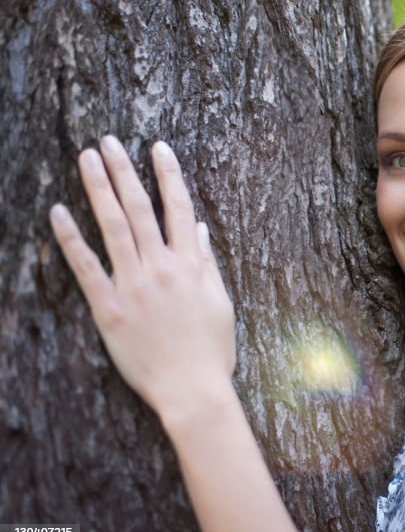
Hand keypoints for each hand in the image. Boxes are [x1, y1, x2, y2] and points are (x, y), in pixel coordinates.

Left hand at [50, 136, 236, 419]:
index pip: (179, 207)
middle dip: (124, 171)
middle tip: (109, 142)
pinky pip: (87, 267)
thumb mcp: (220, 302)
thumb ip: (207, 262)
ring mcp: (135, 286)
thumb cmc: (211, 350)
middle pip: (140, 208)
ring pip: (114, 226)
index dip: (169, 175)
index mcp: (191, 264)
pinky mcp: (110, 308)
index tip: (158, 148)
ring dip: (99, 189)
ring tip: (87, 159)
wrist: (193, 389)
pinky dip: (71, 239)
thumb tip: (198, 230)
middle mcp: (162, 267)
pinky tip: (58, 213)